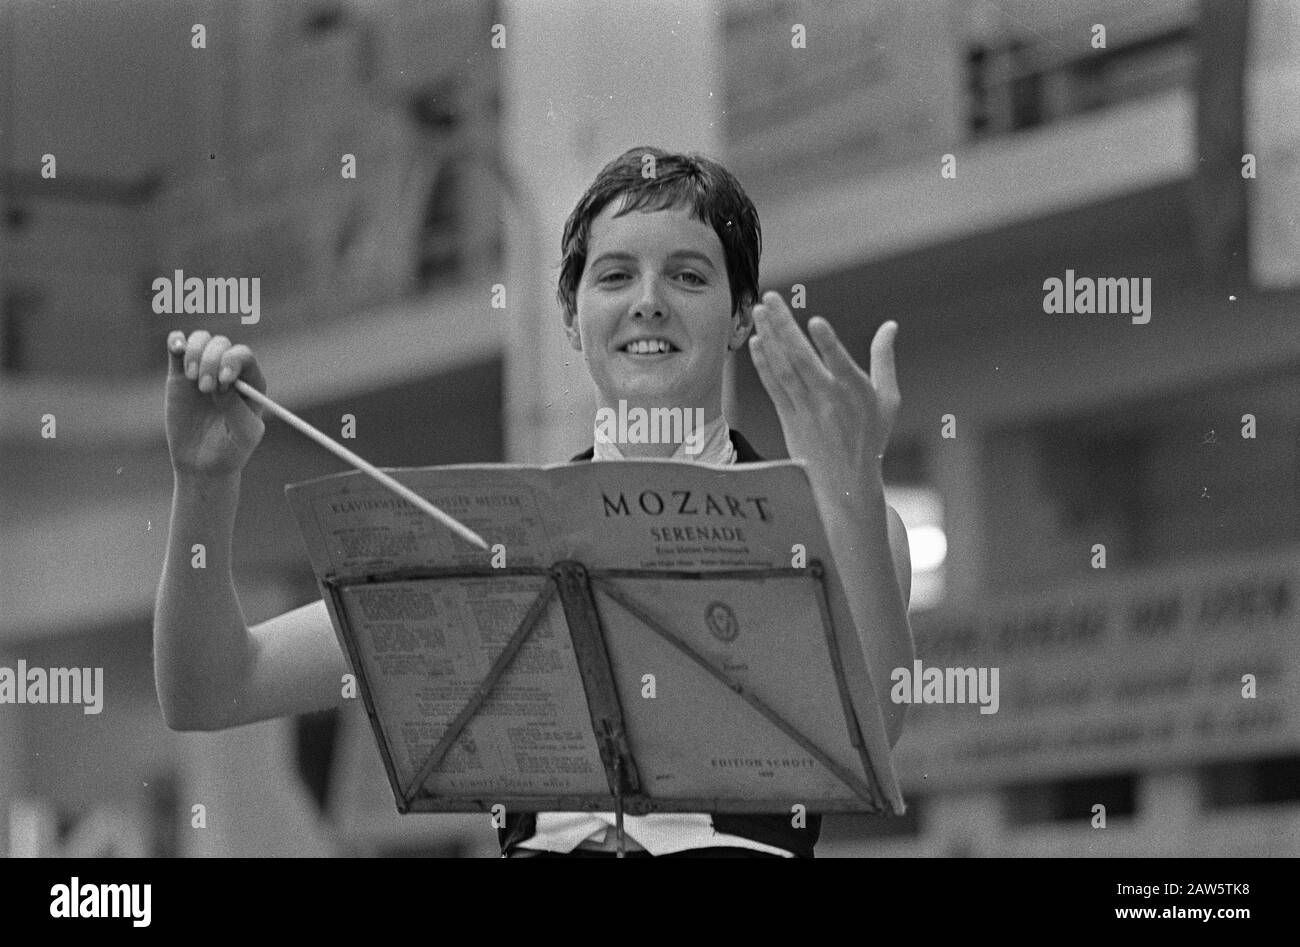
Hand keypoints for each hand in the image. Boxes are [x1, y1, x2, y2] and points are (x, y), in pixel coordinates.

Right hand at [164, 330, 267, 475]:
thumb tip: (222, 386)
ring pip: (201, 340)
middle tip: (205, 388)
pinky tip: (176, 348)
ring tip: (192, 379)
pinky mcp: (179, 375)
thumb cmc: (231, 450)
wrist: (203, 464)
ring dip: (195, 352)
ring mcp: (204, 370)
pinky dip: (176, 341)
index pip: (243, 356)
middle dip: (211, 361)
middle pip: (221, 345)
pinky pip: (178, 347)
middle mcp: (228, 371)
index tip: (223, 381)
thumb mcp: (243, 434)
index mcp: (251, 382)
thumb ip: (236, 408)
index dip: (232, 361)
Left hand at [747, 291, 899, 504]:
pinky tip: (755, 342)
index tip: (815, 322)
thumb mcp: (888, 399)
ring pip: (783, 368)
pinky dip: (763, 365)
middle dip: (784, 326)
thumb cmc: (871, 435)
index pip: (839, 364)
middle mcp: (828, 399)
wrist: (846, 482)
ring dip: (769, 338)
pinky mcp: (789, 418)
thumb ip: (884, 359)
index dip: (828, 343)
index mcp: (856, 392)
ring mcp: (805, 409)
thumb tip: (890, 325)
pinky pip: (773, 387)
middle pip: (801, 359)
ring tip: (759, 311)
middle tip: (770, 297)